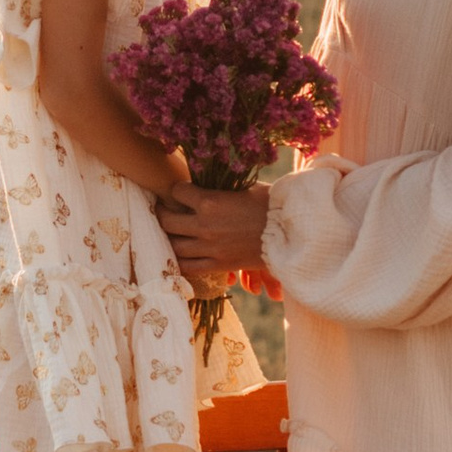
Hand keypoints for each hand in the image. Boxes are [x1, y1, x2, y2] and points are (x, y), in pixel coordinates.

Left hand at [156, 182, 271, 276]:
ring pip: (173, 245)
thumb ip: (221, 190)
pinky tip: (178, 255)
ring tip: (169, 233)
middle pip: (167, 221)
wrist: (289, 233)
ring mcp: (209, 247)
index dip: (176, 189)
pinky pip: (188, 267)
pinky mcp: (218, 265)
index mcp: (210, 202)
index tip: (179, 190)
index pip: (177, 191)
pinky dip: (179, 261)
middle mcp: (204, 225)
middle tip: (162, 210)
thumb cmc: (271, 205)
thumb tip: (207, 185)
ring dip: (167, 238)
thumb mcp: (244, 188)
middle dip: (161, 213)